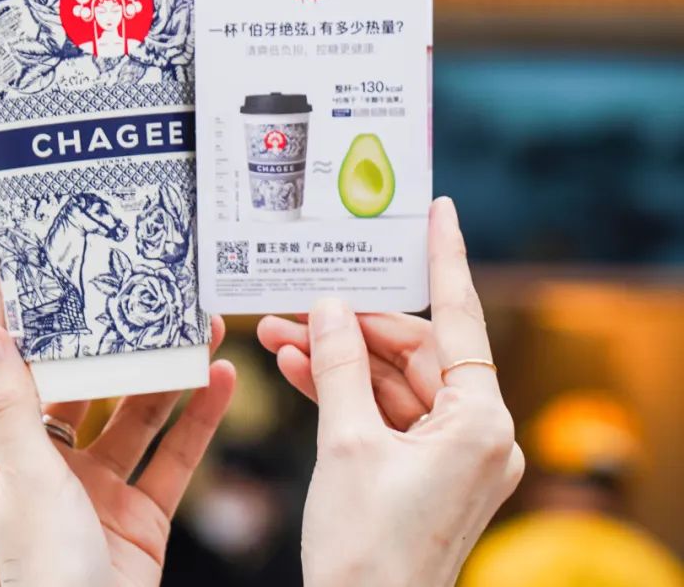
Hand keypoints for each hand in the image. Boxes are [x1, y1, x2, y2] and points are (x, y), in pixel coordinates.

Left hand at [0, 262, 235, 586]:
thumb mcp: (27, 478)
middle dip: (115, 334)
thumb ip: (14, 402)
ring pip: (138, 412)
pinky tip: (222, 380)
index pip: (6, 364)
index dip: (15, 312)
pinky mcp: (143, 518)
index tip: (30, 256)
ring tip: (201, 322)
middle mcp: (51, 465)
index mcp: (8, 452)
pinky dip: (200, 419)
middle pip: (84, 381)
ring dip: (169, 370)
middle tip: (141, 281)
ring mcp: (99, 491)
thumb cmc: (44, 574)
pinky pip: (175, 457)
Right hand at [259, 197, 523, 586]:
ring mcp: (454, 456)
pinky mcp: (427, 473)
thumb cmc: (369, 552)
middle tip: (297, 304)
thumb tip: (330, 305)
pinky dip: (346, 393)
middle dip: (351, 326)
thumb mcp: (347, 442)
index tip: (440, 209)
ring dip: (338, 359)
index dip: (445, 258)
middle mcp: (479, 434)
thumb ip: (339, 363)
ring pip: (393, 380)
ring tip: (280, 334)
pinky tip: (298, 369)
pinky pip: (387, 413)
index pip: (459, 317)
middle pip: (414, 350)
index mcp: (481, 422)